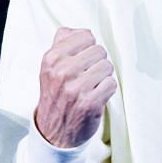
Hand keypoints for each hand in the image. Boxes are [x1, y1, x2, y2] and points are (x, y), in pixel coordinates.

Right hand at [35, 28, 115, 148]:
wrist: (53, 131)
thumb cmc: (56, 94)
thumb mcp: (50, 66)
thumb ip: (62, 43)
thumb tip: (80, 31)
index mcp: (51, 59)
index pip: (86, 36)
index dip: (88, 48)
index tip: (82, 59)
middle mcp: (61, 72)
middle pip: (99, 51)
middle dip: (97, 62)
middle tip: (88, 75)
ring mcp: (75, 89)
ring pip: (107, 67)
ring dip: (103, 77)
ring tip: (92, 86)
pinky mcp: (90, 104)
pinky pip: (111, 84)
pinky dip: (107, 90)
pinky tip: (96, 95)